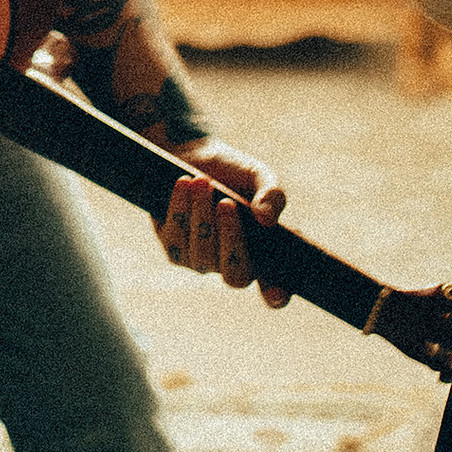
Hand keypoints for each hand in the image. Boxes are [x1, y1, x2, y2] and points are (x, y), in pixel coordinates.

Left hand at [163, 136, 291, 308]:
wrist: (193, 157)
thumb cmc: (233, 173)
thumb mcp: (258, 176)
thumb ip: (273, 195)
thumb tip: (266, 219)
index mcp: (263, 254)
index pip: (274, 286)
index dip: (276, 294)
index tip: (277, 294)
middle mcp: (233, 266)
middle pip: (235, 276)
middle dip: (230, 239)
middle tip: (226, 203)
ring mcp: (203, 262)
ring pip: (202, 256)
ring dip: (201, 216)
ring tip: (202, 182)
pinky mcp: (175, 250)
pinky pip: (176, 240)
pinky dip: (179, 211)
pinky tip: (184, 186)